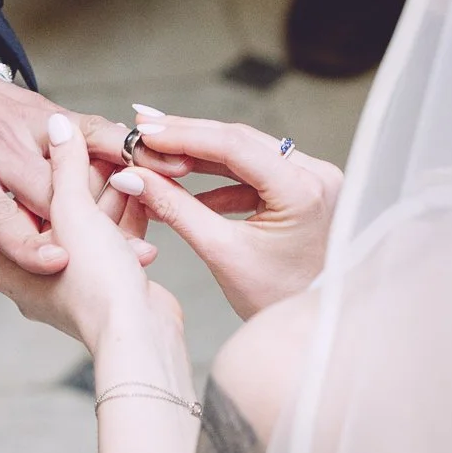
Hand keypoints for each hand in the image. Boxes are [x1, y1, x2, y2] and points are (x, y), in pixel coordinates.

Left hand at [0, 48, 133, 328]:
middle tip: (123, 261)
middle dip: (88, 226)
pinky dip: (127, 146)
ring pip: (86, 158)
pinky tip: (163, 165)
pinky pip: (94, 130)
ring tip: (154, 215)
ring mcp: (24, 123)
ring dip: (117, 187)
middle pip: (54, 191)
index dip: (29, 243)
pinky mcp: (44, 111)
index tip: (60, 266)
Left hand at [0, 114, 184, 359]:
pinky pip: (115, 241)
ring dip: (115, 198)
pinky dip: (129, 220)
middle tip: (111, 152)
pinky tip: (145, 192)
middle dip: (93, 184)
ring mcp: (74, 284)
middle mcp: (36, 279)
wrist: (140, 337)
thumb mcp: (72, 212)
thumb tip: (58, 125)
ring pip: (93, 226)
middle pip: (63, 213)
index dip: (58, 170)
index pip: (26, 203)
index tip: (79, 146)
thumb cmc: (96, 285)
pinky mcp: (108, 286)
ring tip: (133, 167)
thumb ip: (64, 165)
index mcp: (8, 267)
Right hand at [109, 110, 340, 319]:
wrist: (313, 323)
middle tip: (143, 129)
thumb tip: (135, 177)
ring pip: (245, 152)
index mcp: (303, 190)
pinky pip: (255, 172)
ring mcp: (314, 180)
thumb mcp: (222, 253)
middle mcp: (316, 175)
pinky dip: (219, 177)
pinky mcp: (304, 190)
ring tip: (157, 152)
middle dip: (187, 136)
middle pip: (240, 141)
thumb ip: (176, 209)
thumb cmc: (279, 300)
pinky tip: (184, 183)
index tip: (144, 130)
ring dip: (199, 154)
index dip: (183, 134)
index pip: (234, 145)